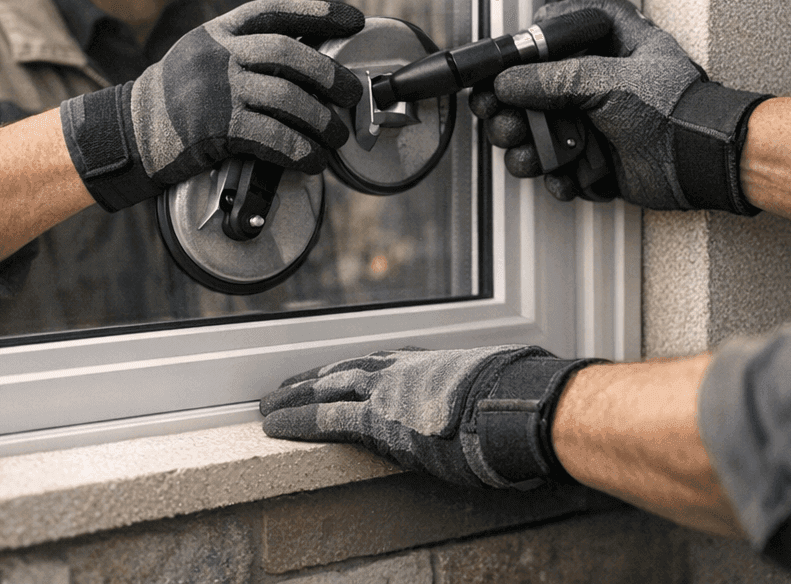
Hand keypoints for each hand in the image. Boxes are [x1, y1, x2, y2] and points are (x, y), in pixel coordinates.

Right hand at [59, 0, 363, 210]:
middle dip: (331, 74)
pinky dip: (300, 151)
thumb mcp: (200, 56)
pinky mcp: (215, 128)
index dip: (319, 12)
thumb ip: (241, 50)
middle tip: (352, 94)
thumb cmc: (174, 98)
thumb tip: (307, 57)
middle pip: (290, 53)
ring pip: (288, 99)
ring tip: (335, 136)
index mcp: (217, 31)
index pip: (274, 10)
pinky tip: (311, 160)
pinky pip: (273, 137)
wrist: (129, 132)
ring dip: (322, 122)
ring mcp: (216, 90)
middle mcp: (218, 54)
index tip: (354, 20)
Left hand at [261, 346, 601, 489]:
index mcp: (430, 364)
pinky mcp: (378, 417)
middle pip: (344, 371)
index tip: (334, 376)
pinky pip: (326, 417)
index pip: (379, 366)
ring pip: (325, 388)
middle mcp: (402, 370)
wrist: (524, 407)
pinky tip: (274, 425)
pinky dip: (298, 420)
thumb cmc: (524, 404)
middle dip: (312, 381)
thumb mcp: (496, 391)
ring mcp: (387, 390)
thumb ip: (476, 396)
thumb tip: (486, 411)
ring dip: (293, 398)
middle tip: (284, 389)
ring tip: (266, 407)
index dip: (351, 373)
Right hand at [479, 0, 768, 213]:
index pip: (559, 31)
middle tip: (503, 116)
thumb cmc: (680, 110)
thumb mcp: (609, 79)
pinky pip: (559, 166)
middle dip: (511, 108)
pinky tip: (564, 174)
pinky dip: (556, 175)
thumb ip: (552, 78)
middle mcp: (598, 81)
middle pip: (533, 88)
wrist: (702, 161)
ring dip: (526, 146)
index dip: (530, 42)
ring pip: (538, 131)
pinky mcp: (595, 158)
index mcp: (610, 46)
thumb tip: (507, 82)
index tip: (508, 59)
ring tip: (530, 152)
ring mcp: (594, 121)